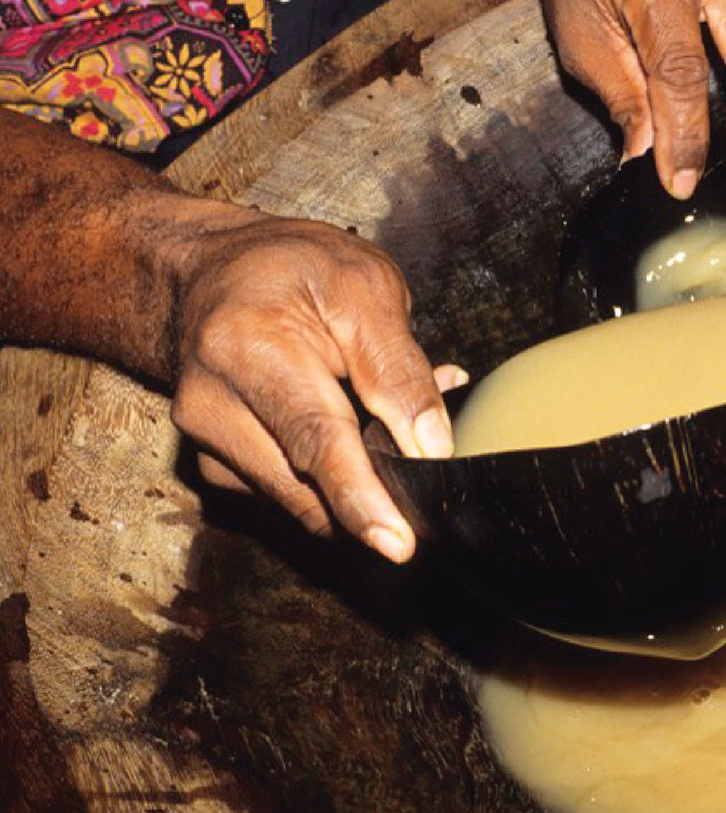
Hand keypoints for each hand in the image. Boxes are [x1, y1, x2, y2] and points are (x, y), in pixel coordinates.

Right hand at [170, 210, 462, 561]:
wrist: (208, 272)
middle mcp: (211, 403)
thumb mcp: (362, 288)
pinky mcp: (214, 465)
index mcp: (247, 346)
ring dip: (354, 473)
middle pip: (307, 483)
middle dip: (373, 485)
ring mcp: (206, 441)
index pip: (313, 439)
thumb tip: (432, 446)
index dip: (361, 497)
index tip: (396, 543)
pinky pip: (290, 490)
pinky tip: (343, 420)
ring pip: (302, 497)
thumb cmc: (288, 269)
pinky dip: (329, 471)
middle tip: (416, 444)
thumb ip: (399, 369)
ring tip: (375, 406)